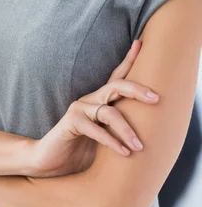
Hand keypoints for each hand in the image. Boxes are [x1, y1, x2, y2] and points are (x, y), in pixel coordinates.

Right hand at [31, 40, 159, 177]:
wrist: (50, 164)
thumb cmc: (81, 152)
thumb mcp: (106, 140)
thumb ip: (120, 132)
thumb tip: (151, 134)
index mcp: (100, 101)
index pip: (117, 77)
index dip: (129, 60)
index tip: (140, 43)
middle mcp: (90, 100)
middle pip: (116, 86)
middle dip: (137, 89)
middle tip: (156, 99)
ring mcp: (80, 108)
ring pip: (109, 112)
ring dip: (126, 130)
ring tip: (139, 147)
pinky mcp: (71, 121)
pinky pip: (95, 128)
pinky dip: (111, 141)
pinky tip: (123, 152)